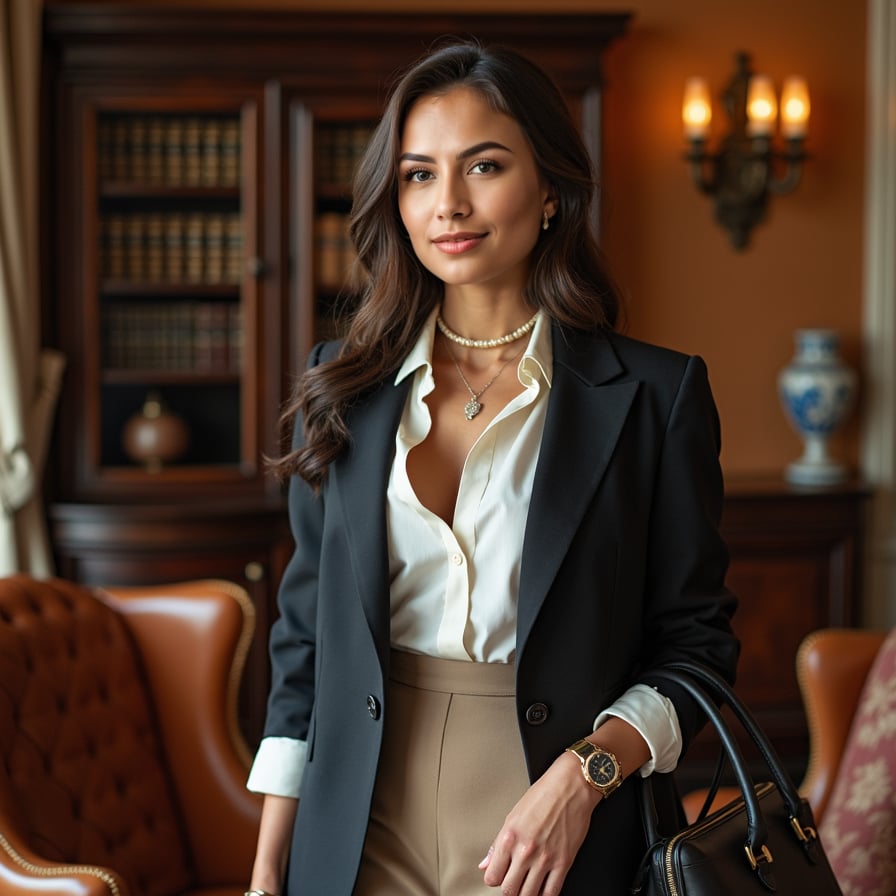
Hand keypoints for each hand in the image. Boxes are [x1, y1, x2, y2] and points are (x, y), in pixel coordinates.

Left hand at [479, 752, 600, 895]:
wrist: (570, 787)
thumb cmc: (543, 795)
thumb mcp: (513, 815)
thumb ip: (498, 843)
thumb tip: (486, 862)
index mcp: (509, 837)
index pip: (492, 876)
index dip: (494, 878)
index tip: (498, 876)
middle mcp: (526, 850)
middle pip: (509, 890)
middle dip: (509, 889)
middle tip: (513, 881)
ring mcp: (545, 858)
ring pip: (529, 895)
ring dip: (526, 893)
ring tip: (527, 885)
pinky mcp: (564, 862)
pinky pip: (551, 892)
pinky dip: (545, 895)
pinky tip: (543, 888)